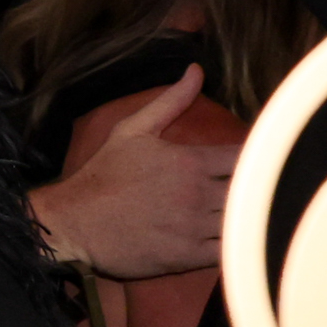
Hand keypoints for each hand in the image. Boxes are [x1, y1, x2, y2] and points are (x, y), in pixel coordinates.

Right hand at [28, 68, 233, 279]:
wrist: (71, 221)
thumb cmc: (102, 175)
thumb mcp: (131, 131)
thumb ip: (170, 101)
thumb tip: (196, 71)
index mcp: (191, 160)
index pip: (247, 158)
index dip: (256, 161)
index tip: (252, 165)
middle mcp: (197, 192)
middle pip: (249, 191)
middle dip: (252, 191)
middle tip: (248, 192)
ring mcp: (192, 226)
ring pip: (242, 221)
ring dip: (245, 219)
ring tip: (242, 216)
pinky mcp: (185, 255)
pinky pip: (228, 251)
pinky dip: (235, 246)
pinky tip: (231, 241)